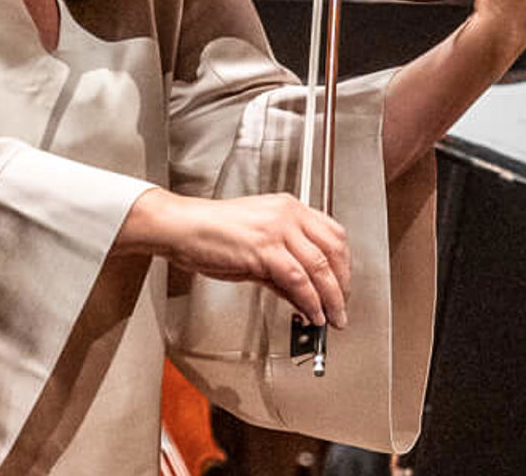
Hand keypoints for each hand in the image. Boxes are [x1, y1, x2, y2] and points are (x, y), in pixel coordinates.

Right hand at [116, 189, 351, 328]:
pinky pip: (298, 279)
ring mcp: (277, 229)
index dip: (344, 265)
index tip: (343, 286)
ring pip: (320, 267)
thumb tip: (303, 295)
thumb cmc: (209, 233)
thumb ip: (282, 269)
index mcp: (288, 208)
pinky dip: (309, 301)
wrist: (181, 227)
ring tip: (331, 318)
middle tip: (341, 308)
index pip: (333, 234)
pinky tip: (311, 314)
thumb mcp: (255, 246)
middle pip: (334, 250)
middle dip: (342, 285)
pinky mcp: (264, 249)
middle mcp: (287, 214)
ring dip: (331, 298)